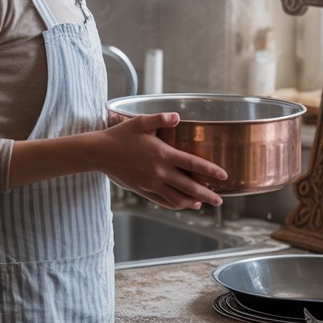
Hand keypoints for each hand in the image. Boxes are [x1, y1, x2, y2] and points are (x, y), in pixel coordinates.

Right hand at [99, 112, 227, 210]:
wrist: (98, 153)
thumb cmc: (119, 135)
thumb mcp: (140, 122)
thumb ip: (160, 119)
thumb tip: (178, 117)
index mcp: (162, 154)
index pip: (193, 164)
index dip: (210, 171)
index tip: (224, 177)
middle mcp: (159, 172)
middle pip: (189, 187)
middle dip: (207, 195)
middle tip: (220, 200)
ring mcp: (151, 184)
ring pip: (176, 198)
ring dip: (192, 202)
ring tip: (202, 204)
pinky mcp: (142, 190)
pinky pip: (162, 201)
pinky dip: (175, 205)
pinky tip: (182, 205)